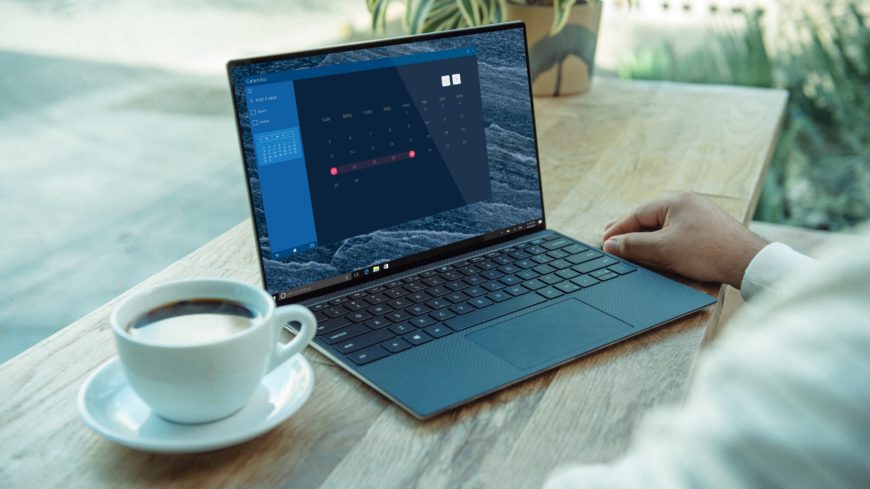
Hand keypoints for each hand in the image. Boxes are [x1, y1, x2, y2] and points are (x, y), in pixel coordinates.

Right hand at [601, 193, 766, 287]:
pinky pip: (677, 230)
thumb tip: (610, 245)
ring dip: (646, 235)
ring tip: (630, 244)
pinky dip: (662, 239)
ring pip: (664, 224)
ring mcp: (701, 214)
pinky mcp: (709, 228)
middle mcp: (689, 202)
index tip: (604, 241)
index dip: (618, 229)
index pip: (638, 214)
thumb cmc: (707, 252)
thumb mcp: (663, 249)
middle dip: (630, 229)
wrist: (748, 262)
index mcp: (676, 200)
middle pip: (650, 216)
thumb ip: (634, 245)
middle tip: (610, 238)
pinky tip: (658, 247)